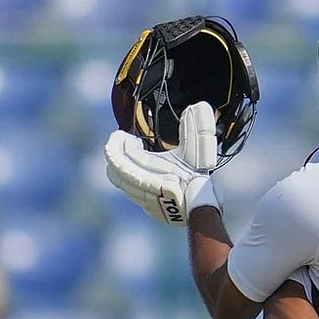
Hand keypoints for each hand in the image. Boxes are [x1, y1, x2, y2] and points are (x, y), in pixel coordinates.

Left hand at [104, 102, 220, 224]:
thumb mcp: (199, 151)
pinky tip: (144, 175)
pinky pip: (133, 194)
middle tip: (124, 143)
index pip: (119, 155)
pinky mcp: (151, 210)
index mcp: (148, 171)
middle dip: (116, 154)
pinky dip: (132, 181)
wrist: (204, 211)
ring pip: (122, 183)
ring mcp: (144, 201)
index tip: (123, 134)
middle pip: (114, 171)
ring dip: (122, 168)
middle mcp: (140, 187)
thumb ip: (197, 129)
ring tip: (132, 157)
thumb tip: (198, 107)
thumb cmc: (199, 180)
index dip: (118, 143)